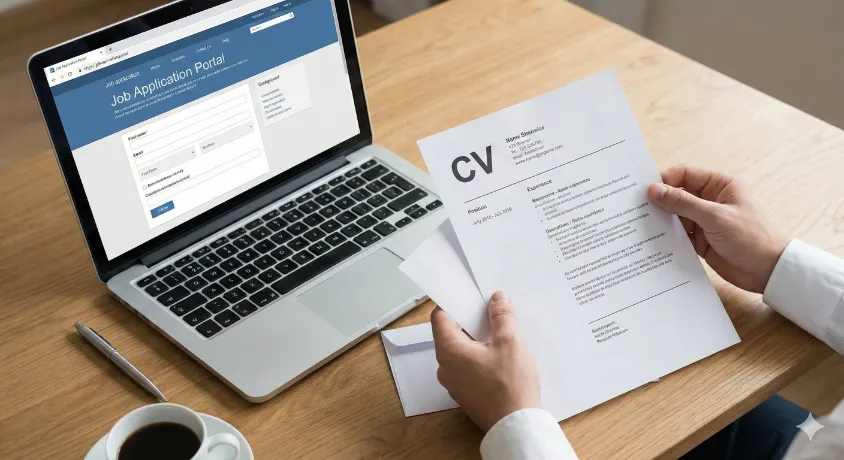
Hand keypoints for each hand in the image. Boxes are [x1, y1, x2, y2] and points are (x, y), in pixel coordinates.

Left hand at [431, 291, 539, 431]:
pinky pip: (467, 366)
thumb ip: (502, 316)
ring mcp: (454, 382)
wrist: (515, 426)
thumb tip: (497, 298)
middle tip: (491, 310)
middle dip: (471, 320)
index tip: (470, 295)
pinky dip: (479, 355)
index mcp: (449, 351)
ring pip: (461, 350)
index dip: (454, 302)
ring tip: (500, 331)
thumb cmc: (510, 386)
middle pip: (451, 333)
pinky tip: (500, 354)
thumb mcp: (510, 342)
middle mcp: (445, 367)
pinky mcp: (466, 392)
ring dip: (477, 338)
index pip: (440, 317)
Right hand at [648, 166, 788, 292]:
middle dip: (659, 202)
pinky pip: (678, 234)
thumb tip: (654, 189)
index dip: (665, 181)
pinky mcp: (699, 240)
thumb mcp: (715, 217)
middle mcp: (710, 200)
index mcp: (720, 185)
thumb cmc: (751, 237)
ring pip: (675, 216)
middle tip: (635, 208)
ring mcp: (704, 221)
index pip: (685, 175)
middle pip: (677, 195)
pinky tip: (651, 241)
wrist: (768, 271)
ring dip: (661, 221)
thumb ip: (683, 203)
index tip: (645, 191)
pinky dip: (667, 237)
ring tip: (639, 226)